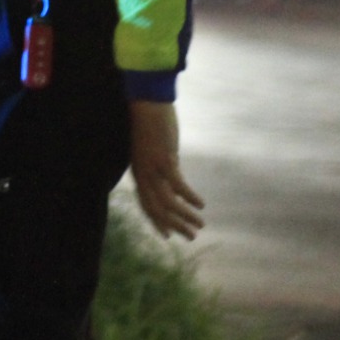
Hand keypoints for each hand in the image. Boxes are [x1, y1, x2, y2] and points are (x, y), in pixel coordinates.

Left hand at [128, 100, 205, 239]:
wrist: (146, 102)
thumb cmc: (150, 122)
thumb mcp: (152, 149)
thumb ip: (161, 166)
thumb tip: (174, 177)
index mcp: (138, 172)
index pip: (145, 204)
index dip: (156, 222)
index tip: (167, 235)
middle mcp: (142, 174)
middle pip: (157, 209)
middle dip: (174, 226)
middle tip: (190, 237)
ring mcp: (152, 168)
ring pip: (167, 203)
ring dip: (185, 217)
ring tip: (199, 226)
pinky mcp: (164, 160)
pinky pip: (178, 186)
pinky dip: (190, 198)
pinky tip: (201, 205)